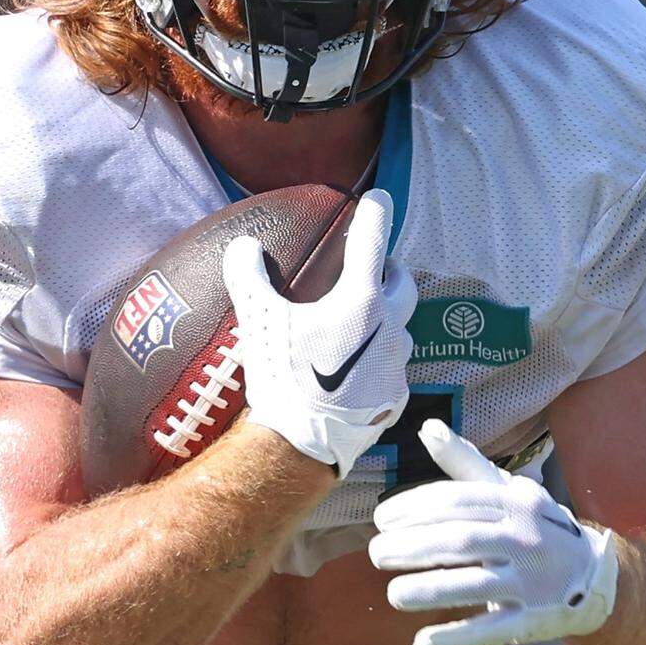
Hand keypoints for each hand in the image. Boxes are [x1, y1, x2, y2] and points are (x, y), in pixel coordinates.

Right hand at [222, 189, 415, 477]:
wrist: (303, 446)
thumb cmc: (283, 379)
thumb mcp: (258, 323)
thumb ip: (249, 277)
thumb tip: (243, 246)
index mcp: (360, 300)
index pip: (373, 241)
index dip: (376, 213)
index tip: (378, 198)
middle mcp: (390, 327)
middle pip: (401, 283)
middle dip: (388, 270)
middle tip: (368, 269)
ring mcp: (397, 364)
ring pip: (402, 327)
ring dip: (386, 316)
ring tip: (358, 322)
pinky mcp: (396, 396)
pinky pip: (393, 366)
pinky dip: (380, 357)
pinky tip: (356, 368)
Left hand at [369, 420, 617, 644]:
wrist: (597, 576)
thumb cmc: (536, 526)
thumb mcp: (509, 490)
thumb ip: (465, 463)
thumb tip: (427, 427)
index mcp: (515, 503)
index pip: (456, 502)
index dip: (413, 509)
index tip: (381, 520)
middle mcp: (525, 539)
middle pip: (459, 541)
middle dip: (411, 547)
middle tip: (375, 554)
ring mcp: (532, 583)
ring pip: (472, 585)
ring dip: (427, 591)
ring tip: (392, 595)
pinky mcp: (534, 622)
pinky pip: (490, 632)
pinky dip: (454, 640)